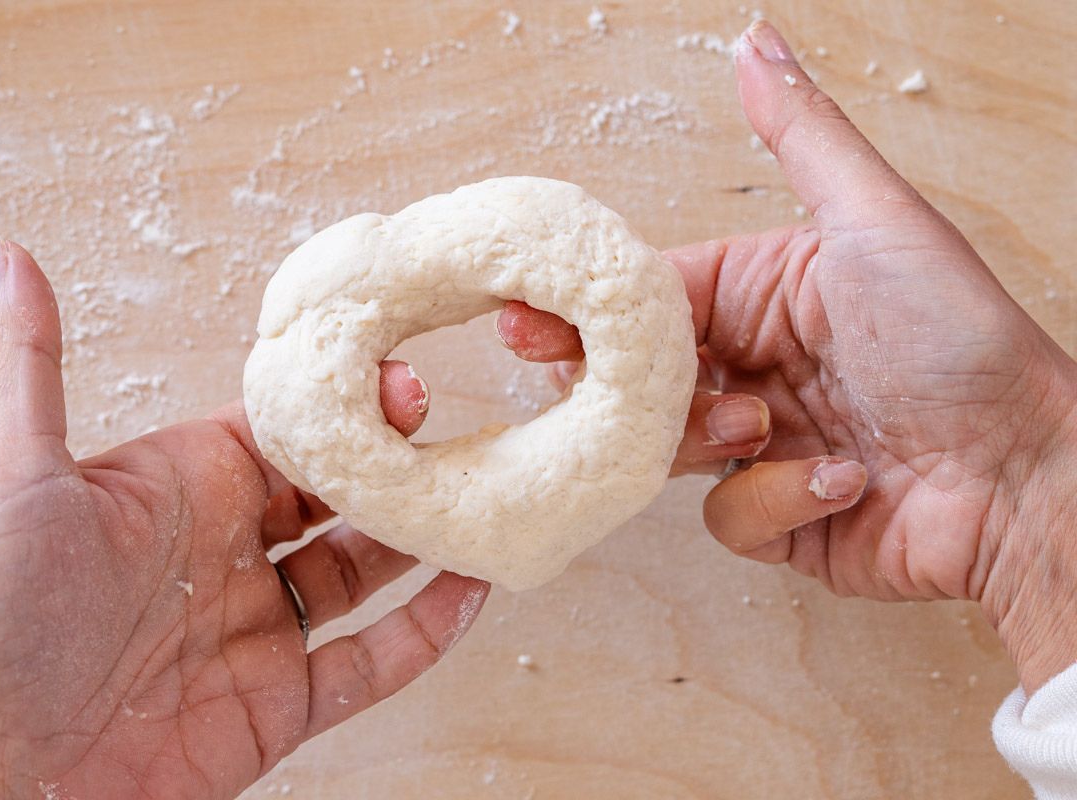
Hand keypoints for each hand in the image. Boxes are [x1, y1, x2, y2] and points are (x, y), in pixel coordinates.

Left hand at [0, 239, 486, 799]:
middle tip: (458, 440)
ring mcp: (260, 629)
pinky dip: (426, 633)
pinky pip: (371, 663)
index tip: (404, 383)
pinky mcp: (280, 704)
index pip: (285, 430)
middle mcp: (229, 552)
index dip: (346, 405)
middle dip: (397, 466)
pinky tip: (470, 591)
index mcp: (183, 488)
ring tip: (480, 503)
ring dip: (424, 541)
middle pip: (338, 495)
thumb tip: (7, 253)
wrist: (2, 776)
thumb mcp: (16, 474)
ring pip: (366, 573)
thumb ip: (28, 362)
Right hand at [498, 20, 1076, 692]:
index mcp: (764, 294)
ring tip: (770, 425)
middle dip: (624, 387)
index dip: (586, 313)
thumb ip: (801, 135)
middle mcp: (755, 367)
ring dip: (710, 438)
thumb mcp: (874, 220)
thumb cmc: (962, 341)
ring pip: (665, 450)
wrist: (1025, 479)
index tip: (529, 322)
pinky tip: (844, 479)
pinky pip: (725, 516)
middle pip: (639, 380)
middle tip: (601, 386)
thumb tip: (754, 37)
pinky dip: (778, 499)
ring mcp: (762, 446)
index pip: (648, 301)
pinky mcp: (777, 519)